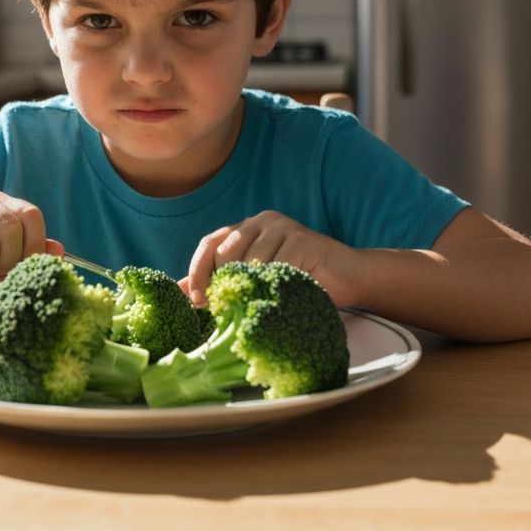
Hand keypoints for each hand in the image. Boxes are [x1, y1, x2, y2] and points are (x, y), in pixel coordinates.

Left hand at [182, 210, 360, 307]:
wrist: (349, 277)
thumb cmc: (301, 281)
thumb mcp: (257, 281)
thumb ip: (222, 283)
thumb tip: (181, 292)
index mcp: (246, 229)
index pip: (210, 243)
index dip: (198, 270)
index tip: (196, 300)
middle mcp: (261, 221)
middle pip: (226, 251)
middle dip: (222, 284)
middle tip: (227, 309)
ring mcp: (282, 226)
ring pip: (250, 261)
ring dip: (252, 288)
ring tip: (258, 305)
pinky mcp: (302, 238)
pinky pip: (276, 265)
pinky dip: (274, 285)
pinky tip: (279, 297)